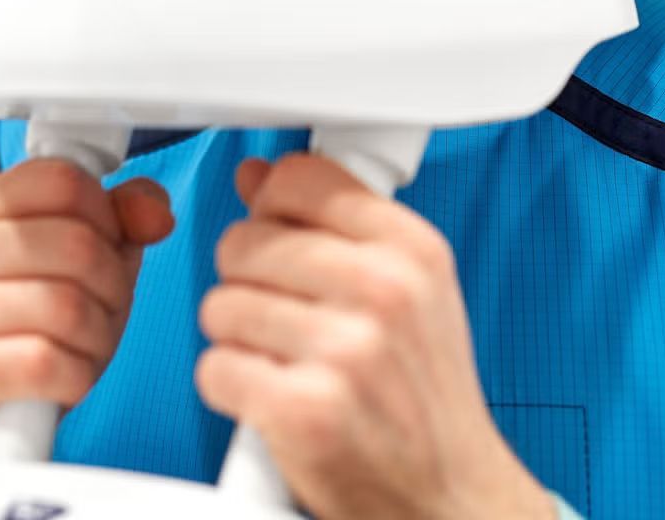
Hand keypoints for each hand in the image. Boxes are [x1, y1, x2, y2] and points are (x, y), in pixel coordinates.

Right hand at [0, 158, 173, 456]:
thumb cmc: (24, 333)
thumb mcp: (83, 265)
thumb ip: (123, 220)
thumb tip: (152, 214)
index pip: (63, 183)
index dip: (107, 221)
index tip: (105, 249)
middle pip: (75, 244)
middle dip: (112, 286)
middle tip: (103, 310)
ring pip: (64, 305)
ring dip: (97, 336)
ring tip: (83, 346)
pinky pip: (41, 362)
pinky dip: (75, 377)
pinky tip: (64, 379)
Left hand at [196, 153, 553, 519]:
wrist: (449, 496)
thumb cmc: (424, 396)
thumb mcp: (411, 292)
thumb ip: (335, 226)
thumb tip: (256, 176)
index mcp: (413, 250)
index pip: (298, 179)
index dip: (272, 208)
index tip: (279, 235)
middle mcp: (384, 292)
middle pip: (245, 240)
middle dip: (248, 280)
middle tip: (284, 316)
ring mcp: (345, 351)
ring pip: (221, 304)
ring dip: (237, 337)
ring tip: (282, 359)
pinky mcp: (303, 409)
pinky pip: (215, 367)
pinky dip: (231, 387)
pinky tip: (270, 396)